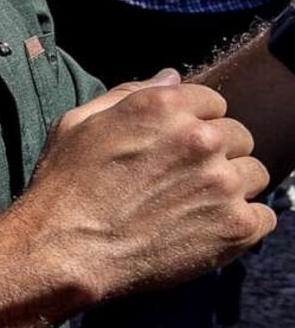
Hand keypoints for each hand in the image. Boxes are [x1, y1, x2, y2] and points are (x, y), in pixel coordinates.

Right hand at [15, 73, 271, 303]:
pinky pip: (263, 216)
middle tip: (182, 180)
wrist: (64, 250)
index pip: (213, 103)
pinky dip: (242, 223)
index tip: (176, 148)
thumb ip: (129, 94)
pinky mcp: (236, 226)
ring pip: (254, 175)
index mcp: (165, 107)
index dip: (195, 124)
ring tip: (193, 207)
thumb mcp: (79, 124)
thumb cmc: (64, 186)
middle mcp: (201, 139)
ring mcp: (222, 184)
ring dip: (231, 187)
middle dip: (216, 154)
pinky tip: (207, 230)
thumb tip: (171, 77)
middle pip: (239, 136)